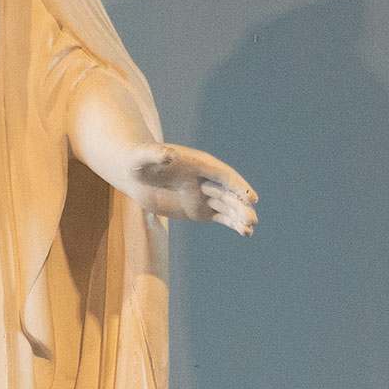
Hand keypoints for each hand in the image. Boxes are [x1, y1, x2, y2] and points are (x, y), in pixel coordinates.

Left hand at [118, 145, 257, 235]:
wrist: (136, 172)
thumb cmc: (139, 160)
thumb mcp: (143, 157)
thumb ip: (156, 154)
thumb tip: (169, 154)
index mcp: (199, 164)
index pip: (222, 175)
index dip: (237, 186)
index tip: (250, 197)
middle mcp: (207, 179)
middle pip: (229, 192)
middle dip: (241, 205)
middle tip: (252, 219)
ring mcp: (205, 195)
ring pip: (228, 206)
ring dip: (240, 217)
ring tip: (250, 229)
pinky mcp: (201, 210)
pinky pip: (222, 217)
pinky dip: (233, 224)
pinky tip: (245, 233)